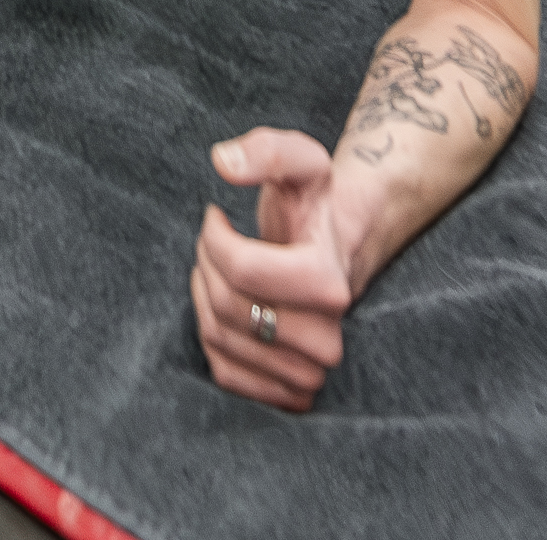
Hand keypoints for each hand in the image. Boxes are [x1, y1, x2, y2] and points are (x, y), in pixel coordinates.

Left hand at [191, 130, 370, 411]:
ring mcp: (310, 373)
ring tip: (221, 271)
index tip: (216, 218)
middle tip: (216, 243)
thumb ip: (267, 151)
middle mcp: (327, 339)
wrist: (341, 252)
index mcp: (329, 283)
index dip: (214, 238)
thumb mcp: (301, 163)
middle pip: (227, 307)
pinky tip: (227, 308)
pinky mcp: (289, 396)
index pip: (242, 270)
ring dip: (205, 298)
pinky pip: (224, 373)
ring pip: (219, 339)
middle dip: (208, 266)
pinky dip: (212, 337)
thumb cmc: (315, 205)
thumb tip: (223, 162)